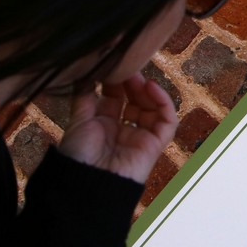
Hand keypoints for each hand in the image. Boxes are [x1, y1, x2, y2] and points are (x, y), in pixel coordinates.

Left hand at [59, 74, 177, 183]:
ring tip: (138, 78)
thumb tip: (85, 72)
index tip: (113, 65)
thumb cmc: (79, 154)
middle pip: (135, 100)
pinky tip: (151, 87)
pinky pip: (167, 121)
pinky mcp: (156, 144)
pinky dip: (163, 102)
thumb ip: (84, 96)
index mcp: (103, 124)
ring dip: (147, 90)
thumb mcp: (78, 120)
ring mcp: (140, 136)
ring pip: (153, 107)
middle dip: (132, 82)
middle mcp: (122, 129)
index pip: (116, 96)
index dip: (116, 81)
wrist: (87, 182)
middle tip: (127, 67)